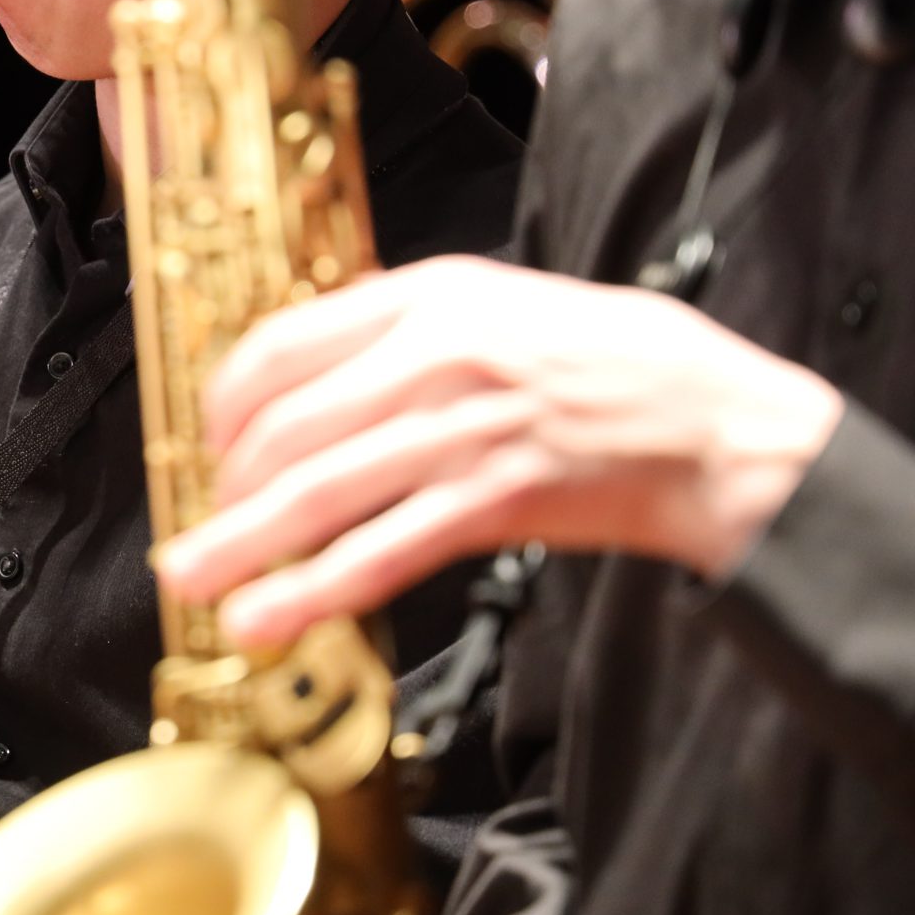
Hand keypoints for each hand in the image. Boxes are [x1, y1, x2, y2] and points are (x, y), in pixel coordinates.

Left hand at [153, 255, 842, 648]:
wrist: (721, 423)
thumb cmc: (619, 366)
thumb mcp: (505, 306)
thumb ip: (413, 327)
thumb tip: (324, 366)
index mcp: (430, 296)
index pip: (283, 343)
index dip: (225, 404)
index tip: (206, 445)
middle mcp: (434, 354)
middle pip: (286, 426)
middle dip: (222, 490)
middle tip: (193, 537)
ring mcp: (463, 427)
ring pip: (317, 492)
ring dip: (240, 545)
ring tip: (194, 583)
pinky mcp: (497, 498)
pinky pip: (381, 550)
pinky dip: (314, 590)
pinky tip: (271, 619)